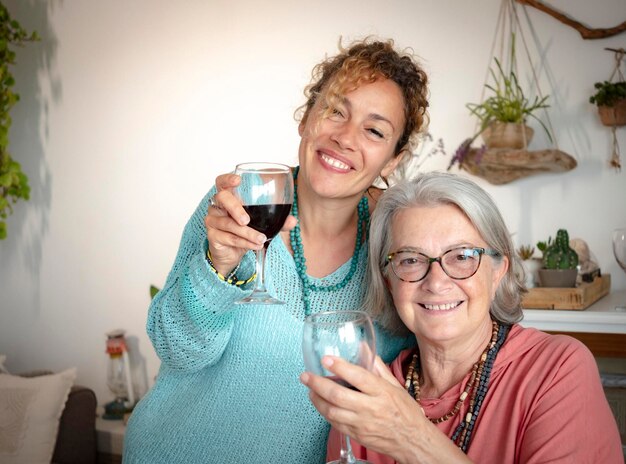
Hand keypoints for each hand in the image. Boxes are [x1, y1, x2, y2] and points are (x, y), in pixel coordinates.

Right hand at [205, 172, 295, 275]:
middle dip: (235, 208)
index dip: (228, 179)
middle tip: (246, 220)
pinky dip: (244, 243)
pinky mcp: (213, 236)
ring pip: (229, 224)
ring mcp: (213, 221)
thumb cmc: (245, 231)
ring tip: (261, 239)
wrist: (232, 253)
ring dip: (247, 233)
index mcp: (229, 197)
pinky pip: (229, 238)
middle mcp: (218, 206)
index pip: (222, 182)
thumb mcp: (261, 223)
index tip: (238, 180)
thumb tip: (293, 221)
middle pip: (222, 198)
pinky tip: (255, 245)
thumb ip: (277, 220)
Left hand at [300, 356, 467, 463]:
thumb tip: (363, 347)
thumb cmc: (404, 411)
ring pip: (332, 411)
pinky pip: (335, 423)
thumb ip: (376, 366)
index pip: (358, 377)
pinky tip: (320, 403)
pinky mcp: (356, 435)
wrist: (412, 440)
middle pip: (339, 395)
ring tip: (310, 389)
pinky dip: (325, 412)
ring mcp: (362, 423)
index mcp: (382, 392)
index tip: (325, 359)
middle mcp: (371, 407)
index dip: (340, 367)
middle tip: (305, 375)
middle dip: (318, 384)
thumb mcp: (394, 385)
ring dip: (317, 399)